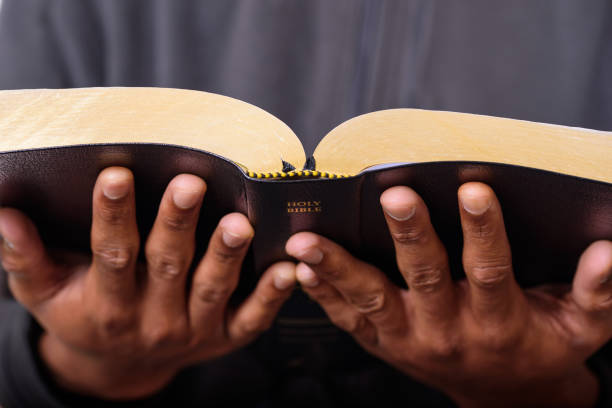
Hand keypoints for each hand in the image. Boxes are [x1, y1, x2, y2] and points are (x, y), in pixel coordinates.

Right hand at [0, 167, 295, 399]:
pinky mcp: (226, 336)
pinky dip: (271, 296)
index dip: (111, 216)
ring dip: (226, 255)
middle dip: (177, 223)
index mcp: (107, 305)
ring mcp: (194, 329)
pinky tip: (288, 269)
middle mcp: (152, 318)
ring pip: (212, 289)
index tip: (115, 176)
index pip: (111, 255)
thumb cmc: (83, 314)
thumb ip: (25, 257)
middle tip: (189, 184)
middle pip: (167, 265)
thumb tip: (4, 214)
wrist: (121, 365)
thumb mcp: (45, 293)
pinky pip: (252, 319)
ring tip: (239, 222)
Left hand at [286, 182, 611, 407]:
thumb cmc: (541, 347)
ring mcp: (408, 339)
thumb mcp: (581, 329)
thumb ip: (597, 293)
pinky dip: (322, 295)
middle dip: (411, 235)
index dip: (483, 231)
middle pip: (425, 278)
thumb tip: (608, 252)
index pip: (490, 271)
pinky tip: (299, 269)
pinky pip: (347, 320)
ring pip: (370, 299)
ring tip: (307, 241)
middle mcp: (447, 331)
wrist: (504, 395)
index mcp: (498, 321)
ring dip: (338, 268)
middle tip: (396, 196)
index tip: (474, 189)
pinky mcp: (382, 342)